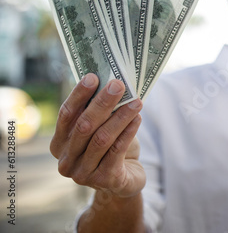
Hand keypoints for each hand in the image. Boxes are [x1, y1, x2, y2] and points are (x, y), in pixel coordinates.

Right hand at [50, 73, 145, 198]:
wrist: (125, 180)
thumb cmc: (110, 148)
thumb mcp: (99, 130)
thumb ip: (98, 112)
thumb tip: (109, 82)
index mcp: (59, 144)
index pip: (66, 115)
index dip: (79, 95)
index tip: (93, 76)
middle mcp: (66, 160)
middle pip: (84, 125)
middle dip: (102, 103)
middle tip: (118, 85)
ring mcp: (83, 173)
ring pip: (102, 138)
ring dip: (121, 116)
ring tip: (136, 101)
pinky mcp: (105, 180)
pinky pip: (117, 151)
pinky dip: (128, 132)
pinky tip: (137, 118)